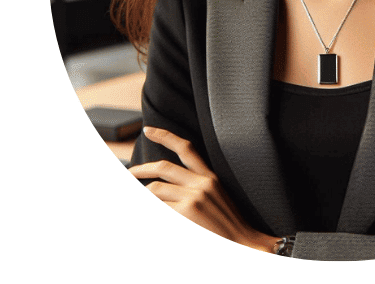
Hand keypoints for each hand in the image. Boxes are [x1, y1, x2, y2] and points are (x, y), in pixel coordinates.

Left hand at [130, 126, 278, 252]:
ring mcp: (193, 197)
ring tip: (135, 200)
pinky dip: (149, 210)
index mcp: (210, 177)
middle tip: (129, 173)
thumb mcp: (217, 198)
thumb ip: (196, 188)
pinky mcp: (186, 212)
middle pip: (163, 167)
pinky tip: (146, 212)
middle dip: (140, 169)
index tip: (149, 130)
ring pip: (155, 190)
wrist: (245, 244)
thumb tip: (168, 186)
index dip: (165, 136)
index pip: (186, 149)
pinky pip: (158, 208)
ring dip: (142, 196)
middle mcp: (202, 183)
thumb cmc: (230, 226)